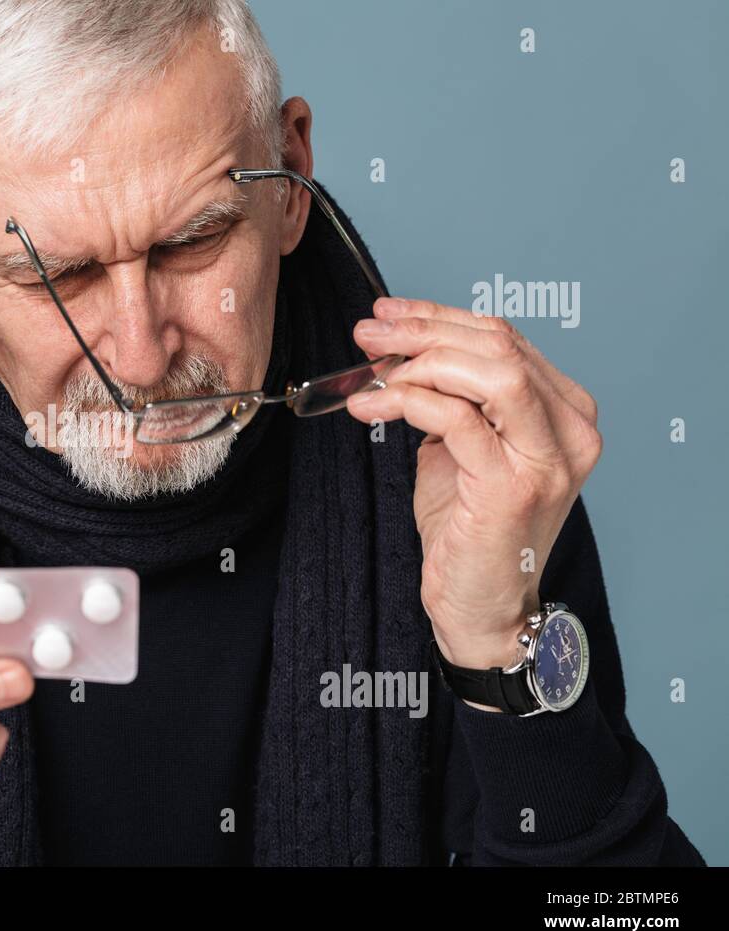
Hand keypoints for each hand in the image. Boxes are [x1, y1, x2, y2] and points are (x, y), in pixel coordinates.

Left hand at [346, 297, 602, 680]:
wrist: (481, 607)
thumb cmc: (468, 531)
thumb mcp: (458, 449)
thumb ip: (448, 398)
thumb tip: (397, 348)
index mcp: (564, 413)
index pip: (503, 339)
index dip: (438, 317)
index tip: (387, 314)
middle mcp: (570, 431)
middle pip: (497, 345)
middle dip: (422, 329)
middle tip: (368, 334)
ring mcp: (548, 459)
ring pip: (490, 371)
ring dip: (418, 361)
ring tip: (370, 373)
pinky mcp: (513, 487)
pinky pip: (456, 419)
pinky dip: (406, 402)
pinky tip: (371, 409)